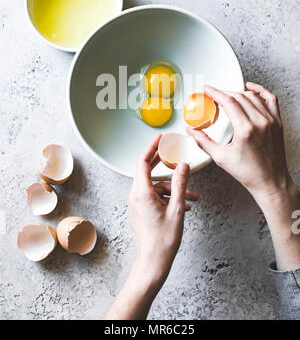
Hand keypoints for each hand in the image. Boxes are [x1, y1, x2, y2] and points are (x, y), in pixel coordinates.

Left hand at [128, 134, 198, 282]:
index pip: (143, 161)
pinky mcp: (142, 210)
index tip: (160, 138)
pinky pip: (155, 197)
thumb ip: (181, 184)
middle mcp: (136, 196)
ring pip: (157, 187)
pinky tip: (184, 205)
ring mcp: (138, 204)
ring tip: (192, 198)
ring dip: (174, 189)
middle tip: (174, 153)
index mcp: (141, 192)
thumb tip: (183, 165)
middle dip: (164, 164)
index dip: (152, 147)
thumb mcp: (177, 209)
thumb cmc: (163, 240)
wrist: (153, 263)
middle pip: (149, 171)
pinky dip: (169, 198)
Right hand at [187, 82, 290, 202]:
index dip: (215, 93)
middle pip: (239, 97)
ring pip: (252, 97)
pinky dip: (260, 90)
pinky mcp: (277, 122)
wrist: (271, 182)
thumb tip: (191, 131)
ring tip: (227, 96)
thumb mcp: (221, 158)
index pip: (228, 102)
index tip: (207, 90)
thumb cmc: (250, 173)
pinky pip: (270, 99)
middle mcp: (260, 122)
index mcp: (245, 130)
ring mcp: (270, 121)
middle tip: (213, 94)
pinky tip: (251, 88)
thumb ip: (204, 142)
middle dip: (223, 93)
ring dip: (238, 93)